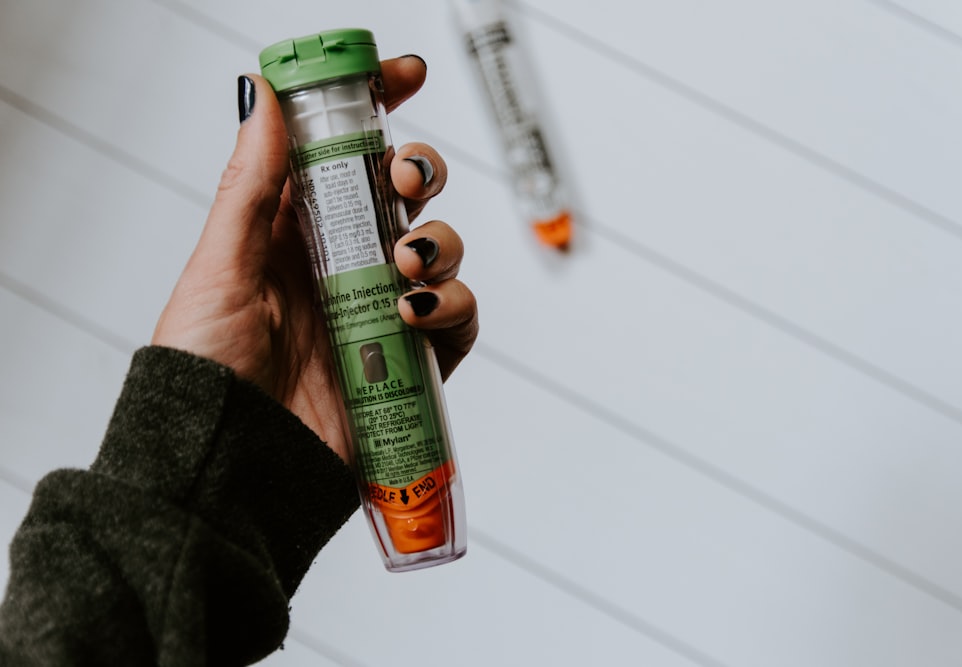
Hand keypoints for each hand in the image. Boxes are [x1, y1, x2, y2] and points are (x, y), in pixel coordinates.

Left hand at [152, 56, 477, 462]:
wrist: (233, 467)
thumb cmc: (207, 373)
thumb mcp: (221, 266)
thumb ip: (251, 182)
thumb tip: (260, 93)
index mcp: (291, 231)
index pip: (341, 153)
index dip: (375, 107)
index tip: (403, 76)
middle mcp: (341, 263)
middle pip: (404, 193)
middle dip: (419, 170)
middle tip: (406, 179)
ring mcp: (380, 309)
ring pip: (441, 248)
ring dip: (440, 242)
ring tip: (405, 263)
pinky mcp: (410, 359)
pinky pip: (456, 316)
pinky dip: (452, 305)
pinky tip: (416, 312)